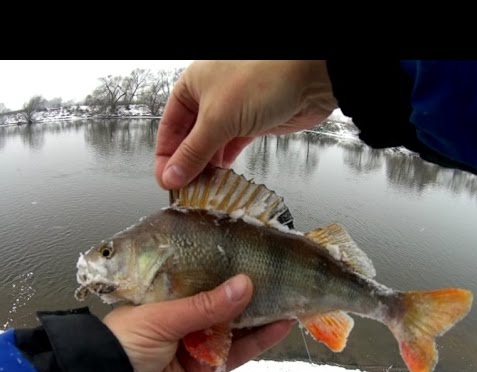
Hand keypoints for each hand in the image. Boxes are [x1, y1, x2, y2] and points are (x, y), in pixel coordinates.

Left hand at [102, 274, 293, 371]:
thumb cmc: (121, 347)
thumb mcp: (160, 317)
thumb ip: (204, 305)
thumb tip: (242, 285)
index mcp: (164, 296)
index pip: (199, 276)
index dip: (224, 267)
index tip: (248, 255)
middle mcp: (182, 318)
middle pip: (222, 300)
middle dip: (248, 289)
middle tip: (274, 273)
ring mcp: (197, 343)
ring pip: (237, 324)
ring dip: (262, 312)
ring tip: (287, 294)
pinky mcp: (209, 369)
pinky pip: (240, 351)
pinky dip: (262, 339)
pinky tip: (279, 324)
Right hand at [155, 60, 337, 189]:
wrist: (311, 76)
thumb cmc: (263, 79)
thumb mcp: (218, 118)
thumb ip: (194, 152)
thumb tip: (172, 176)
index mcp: (192, 86)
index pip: (169, 127)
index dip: (166, 156)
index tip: (166, 181)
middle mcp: (210, 97)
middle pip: (190, 138)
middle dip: (187, 164)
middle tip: (185, 190)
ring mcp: (233, 110)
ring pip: (211, 144)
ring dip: (206, 167)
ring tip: (202, 189)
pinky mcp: (254, 123)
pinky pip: (232, 147)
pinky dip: (225, 162)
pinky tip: (221, 177)